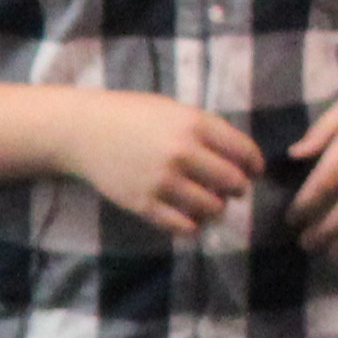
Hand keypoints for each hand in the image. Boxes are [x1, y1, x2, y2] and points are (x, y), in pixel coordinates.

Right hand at [63, 93, 264, 234]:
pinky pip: (183, 226)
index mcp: (194, 124)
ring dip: (217, 209)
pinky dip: (193, 227)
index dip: (254, 165)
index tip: (253, 172)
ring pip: (212, 207)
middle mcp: (182, 152)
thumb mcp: (174, 110)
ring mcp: (162, 180)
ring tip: (211, 205)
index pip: (243, 151)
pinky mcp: (144, 203)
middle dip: (239, 189)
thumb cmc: (132, 116)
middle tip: (234, 191)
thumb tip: (239, 159)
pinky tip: (191, 220)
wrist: (83, 131)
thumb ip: (206, 130)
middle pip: (232, 182)